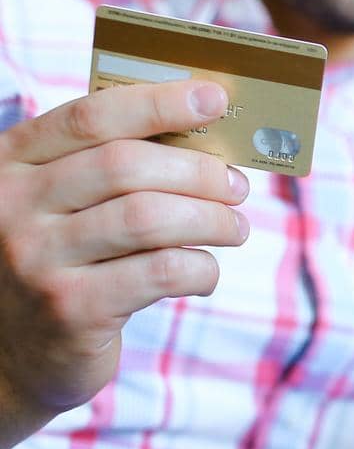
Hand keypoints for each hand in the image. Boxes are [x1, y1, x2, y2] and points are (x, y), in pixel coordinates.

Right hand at [0, 81, 249, 448]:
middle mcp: (13, 206)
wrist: (13, 351)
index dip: (159, 103)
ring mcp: (36, 259)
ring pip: (149, 218)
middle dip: (199, 171)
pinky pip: (160, 272)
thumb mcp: (61, 204)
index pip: (91, 117)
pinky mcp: (70, 309)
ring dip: (211, 219)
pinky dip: (200, 268)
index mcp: (12, 163)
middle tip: (237, 185)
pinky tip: (205, 271)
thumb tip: (208, 135)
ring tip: (235, 227)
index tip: (215, 97)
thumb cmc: (61, 259)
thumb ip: (108, 167)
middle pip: (126, 166)